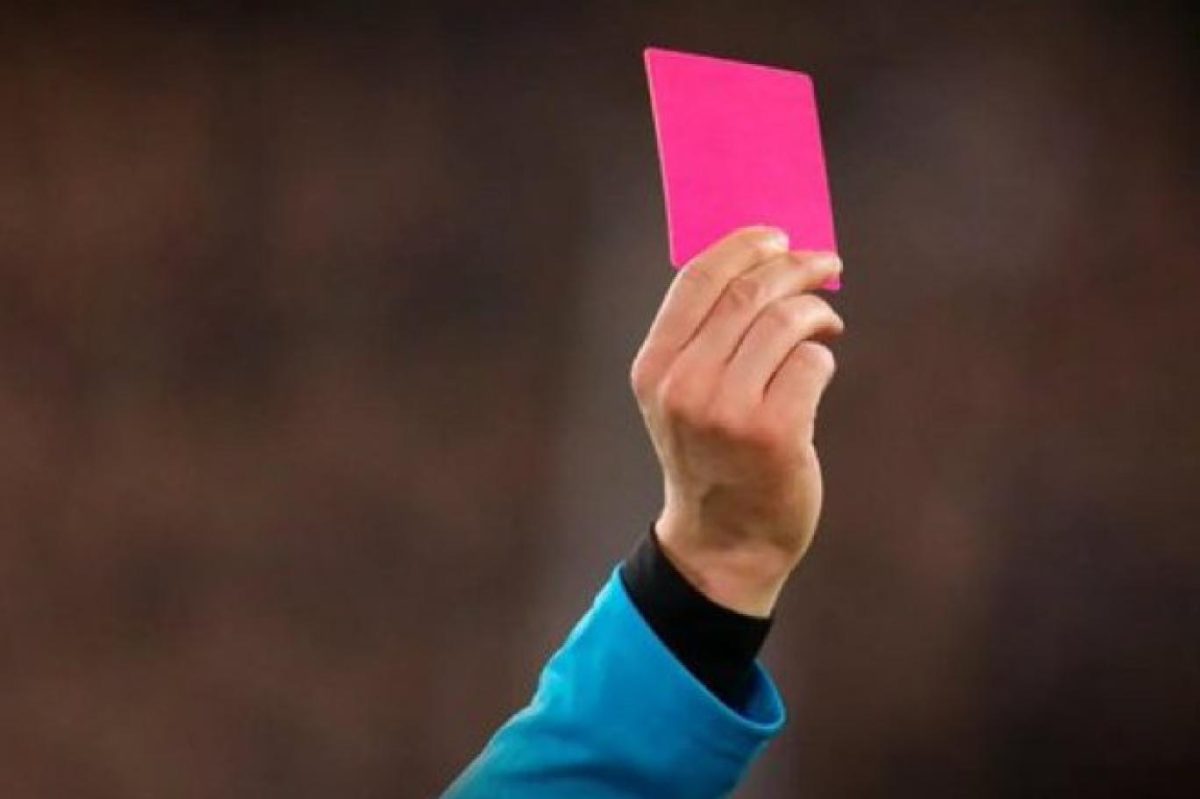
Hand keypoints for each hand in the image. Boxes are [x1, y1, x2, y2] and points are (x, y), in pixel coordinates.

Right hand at [631, 227, 843, 616]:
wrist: (726, 542)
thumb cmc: (714, 456)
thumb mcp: (684, 397)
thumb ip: (705, 336)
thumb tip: (764, 260)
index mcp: (654, 368)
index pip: (697, 280)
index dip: (743, 246)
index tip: (777, 235)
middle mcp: (684, 385)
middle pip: (749, 292)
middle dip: (796, 266)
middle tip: (825, 263)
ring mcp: (727, 410)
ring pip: (786, 322)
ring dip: (817, 313)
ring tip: (827, 324)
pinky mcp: (774, 432)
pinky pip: (813, 362)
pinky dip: (823, 359)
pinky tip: (818, 373)